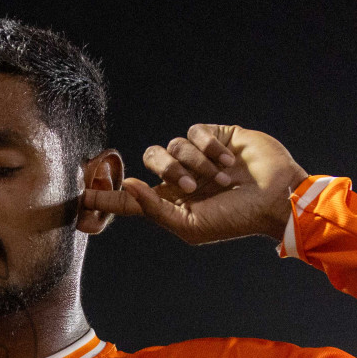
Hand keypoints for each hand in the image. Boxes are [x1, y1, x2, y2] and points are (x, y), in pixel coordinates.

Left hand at [81, 125, 307, 244]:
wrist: (276, 198)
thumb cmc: (235, 220)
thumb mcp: (190, 226)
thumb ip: (154, 209)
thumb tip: (126, 185)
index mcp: (171, 203)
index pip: (131, 199)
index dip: (106, 197)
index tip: (80, 195)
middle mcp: (180, 177)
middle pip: (149, 160)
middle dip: (168, 172)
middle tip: (193, 187)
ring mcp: (196, 155)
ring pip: (171, 145)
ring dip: (196, 164)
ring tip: (222, 178)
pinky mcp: (214, 135)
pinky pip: (193, 132)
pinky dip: (209, 147)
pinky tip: (229, 160)